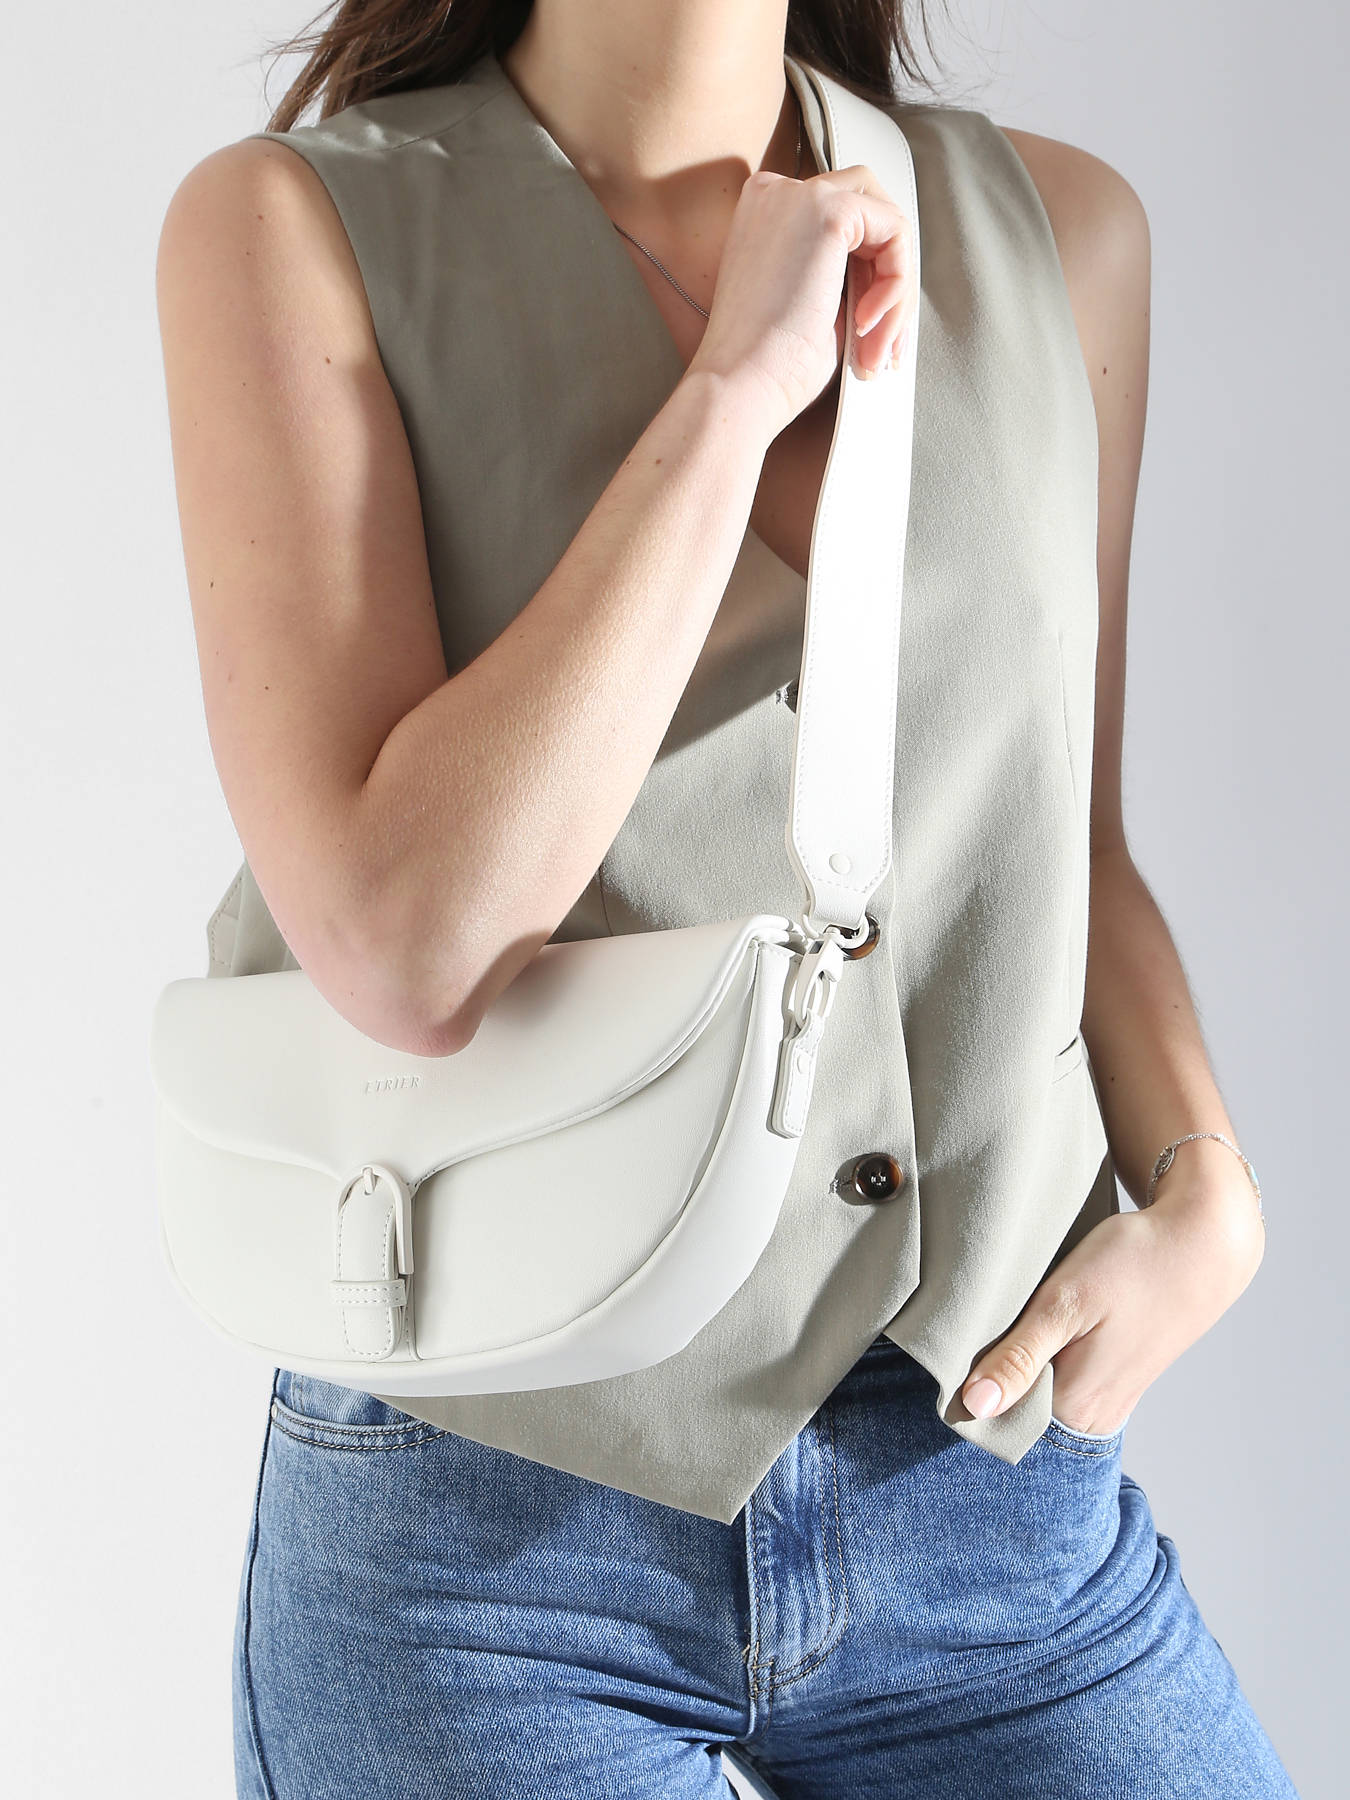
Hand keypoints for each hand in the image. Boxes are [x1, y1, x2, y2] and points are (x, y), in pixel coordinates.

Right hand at [685, 161, 917, 436]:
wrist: (741, 383)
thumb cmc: (767, 362)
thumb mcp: (810, 303)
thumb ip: (842, 273)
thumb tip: (891, 275)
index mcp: (765, 214)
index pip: (843, 220)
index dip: (869, 274)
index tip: (869, 331)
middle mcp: (777, 193)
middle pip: (870, 208)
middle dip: (890, 274)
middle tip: (885, 337)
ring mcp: (801, 196)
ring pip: (888, 222)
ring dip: (896, 291)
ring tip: (876, 346)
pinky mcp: (830, 212)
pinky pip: (896, 234)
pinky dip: (896, 286)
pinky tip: (866, 324)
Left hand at [960, 1165, 1266, 1435]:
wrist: (1203, 1242)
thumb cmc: (1133, 1262)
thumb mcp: (1065, 1301)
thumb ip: (1019, 1356)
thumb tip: (974, 1404)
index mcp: (1077, 1407)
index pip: (997, 1420)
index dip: (967, 1386)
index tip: (951, 1349)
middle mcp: (1094, 1418)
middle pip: (1017, 1412)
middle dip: (990, 1376)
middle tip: (975, 1327)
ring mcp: (1109, 1402)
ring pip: (1038, 1395)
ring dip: (1016, 1364)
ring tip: (1009, 1322)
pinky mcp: (1117, 1380)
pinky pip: (1061, 1382)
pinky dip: (1042, 1358)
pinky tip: (1035, 1326)